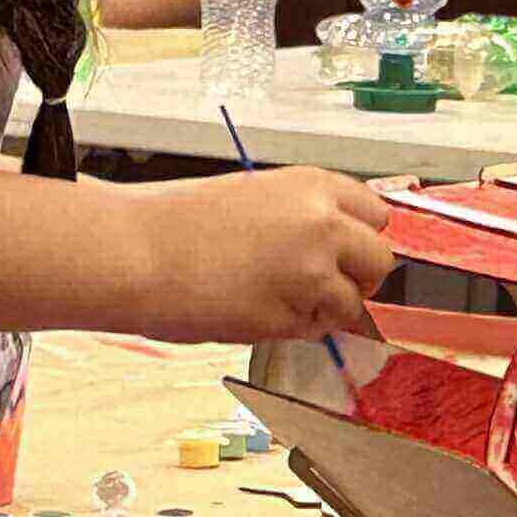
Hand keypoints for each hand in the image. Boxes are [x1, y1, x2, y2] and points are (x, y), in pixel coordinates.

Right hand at [127, 167, 393, 344]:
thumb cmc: (177, 223)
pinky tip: (257, 311)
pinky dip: (296, 329)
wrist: (137, 254)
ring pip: (352, 304)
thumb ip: (302, 216)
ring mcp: (311, 273)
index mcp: (313, 186)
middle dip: (357, 278)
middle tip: (325, 285)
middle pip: (379, 262)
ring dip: (325, 309)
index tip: (350, 251)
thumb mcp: (254, 196)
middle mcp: (323, 225)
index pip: (378, 215)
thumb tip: (337, 243)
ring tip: (276, 298)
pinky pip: (315, 331)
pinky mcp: (290, 316)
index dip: (361, 238)